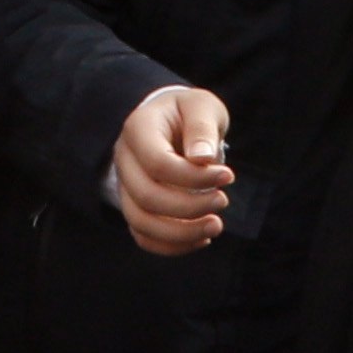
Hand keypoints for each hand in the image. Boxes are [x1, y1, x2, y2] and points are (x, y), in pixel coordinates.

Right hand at [112, 82, 236, 254]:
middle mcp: (124, 159)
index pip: (157, 163)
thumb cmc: (189, 114)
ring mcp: (125, 185)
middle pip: (146, 197)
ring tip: (216, 225)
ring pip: (141, 222)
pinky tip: (202, 238)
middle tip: (223, 200)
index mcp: (138, 129)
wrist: (172, 122)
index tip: (228, 175)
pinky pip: (144, 237)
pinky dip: (173, 246)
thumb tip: (203, 158)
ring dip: (182, 233)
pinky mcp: (134, 206)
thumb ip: (202, 127)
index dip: (194, 177)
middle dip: (191, 207)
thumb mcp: (201, 106)